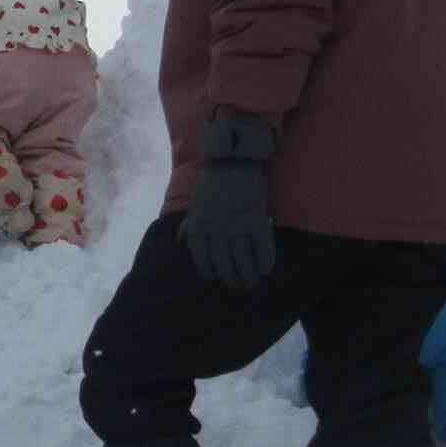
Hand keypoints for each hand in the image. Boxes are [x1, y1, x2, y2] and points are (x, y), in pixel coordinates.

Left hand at [180, 114, 276, 288]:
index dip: (211, 272)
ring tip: (252, 282)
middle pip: (225, 264)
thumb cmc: (211, 184)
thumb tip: (179, 242)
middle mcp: (216, 231)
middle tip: (239, 285)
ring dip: (249, 274)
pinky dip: (265, 260)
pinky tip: (266, 268)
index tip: (217, 277)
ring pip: (244, 260)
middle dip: (232, 278)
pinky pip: (262, 247)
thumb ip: (188, 226)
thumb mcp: (194, 205)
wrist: (233, 161)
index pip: (203, 260)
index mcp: (198, 228)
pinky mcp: (257, 220)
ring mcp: (237, 226)